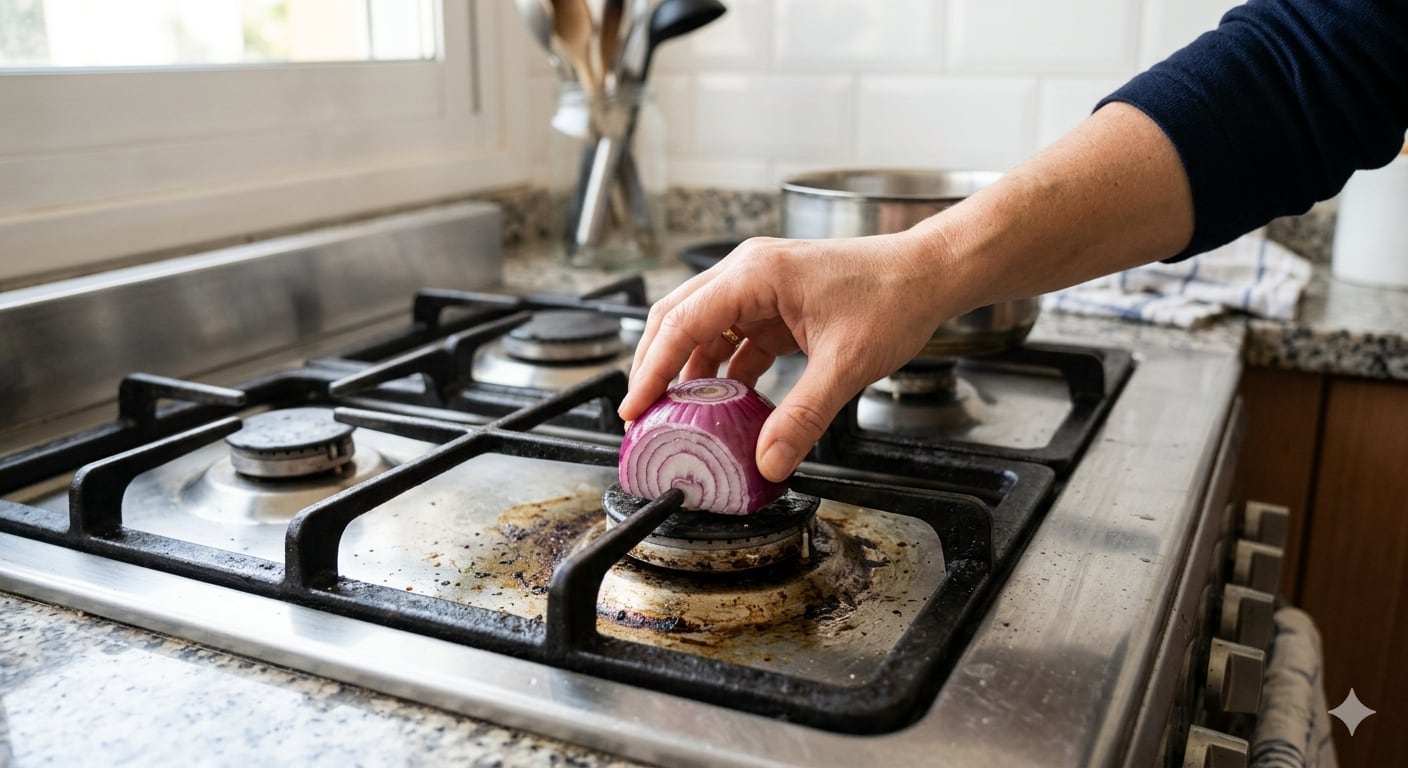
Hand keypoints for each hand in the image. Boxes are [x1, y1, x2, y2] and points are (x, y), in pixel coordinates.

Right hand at [619, 232, 958, 481]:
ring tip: (677, 416)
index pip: (682, 322)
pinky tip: (724, 403)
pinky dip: (723, 370)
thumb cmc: (893, 298)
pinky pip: (734, 337)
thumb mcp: (844, 365)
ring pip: (704, 328)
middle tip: (641, 416)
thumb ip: (802, 417)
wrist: (930, 275)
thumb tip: (768, 461)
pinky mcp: (776, 303)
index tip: (634, 408)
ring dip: (688, 370)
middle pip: (679, 319)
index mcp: (755, 273)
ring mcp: (761, 286)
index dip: (650, 369)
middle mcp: (749, 271)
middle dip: (655, 367)